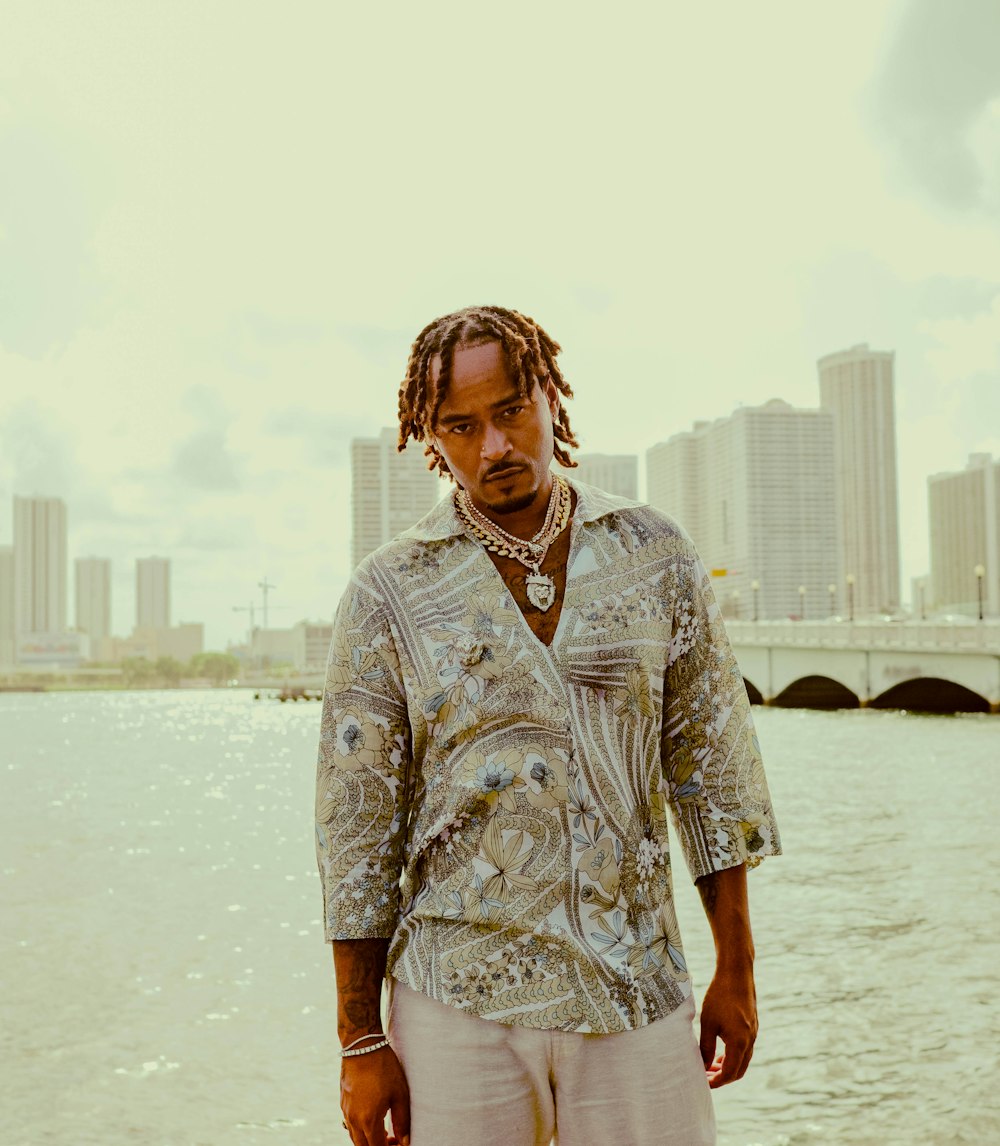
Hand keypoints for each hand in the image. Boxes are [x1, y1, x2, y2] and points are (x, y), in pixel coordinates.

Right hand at [340, 1046, 410, 1145]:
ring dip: (369, 1140)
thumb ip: (402, 1121)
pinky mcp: (342, 1103)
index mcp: (368, 1120)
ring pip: (355, 1138)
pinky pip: (350, 1125)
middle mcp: (353, 1120)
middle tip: (393, 1140)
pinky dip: (360, 1130)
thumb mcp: (399, 1094)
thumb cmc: (384, 1068)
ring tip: (385, 1131)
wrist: (362, 1046)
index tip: (400, 1143)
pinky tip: (372, 1118)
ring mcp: (345, 1111)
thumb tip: (405, 1141)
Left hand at [698, 966, 756, 1088]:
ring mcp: (753, 1033)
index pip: (730, 1073)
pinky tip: (720, 1050)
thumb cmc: (720, 996)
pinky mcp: (752, 1025)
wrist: (736, 973)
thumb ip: (706, 1047)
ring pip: (743, 1059)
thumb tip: (703, 1066)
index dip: (716, 1081)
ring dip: (728, 1066)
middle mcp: (750, 1041)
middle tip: (706, 1076)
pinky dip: (733, 1055)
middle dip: (722, 1077)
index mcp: (739, 1043)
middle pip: (738, 1070)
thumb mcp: (708, 1023)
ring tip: (710, 1065)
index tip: (703, 1082)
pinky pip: (745, 1048)